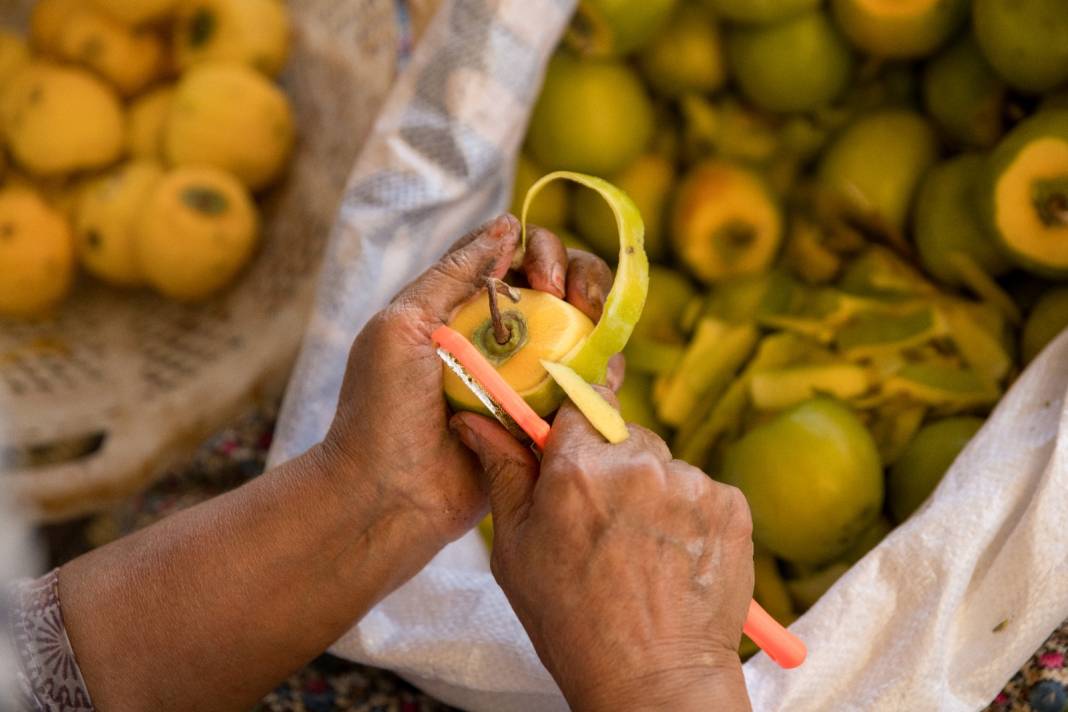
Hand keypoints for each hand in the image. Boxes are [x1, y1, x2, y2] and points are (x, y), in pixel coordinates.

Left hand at [322, 214, 613, 547]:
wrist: (388, 497)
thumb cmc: (382, 410)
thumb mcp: (402, 325)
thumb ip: (453, 274)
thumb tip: (507, 225)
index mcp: (465, 306)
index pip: (520, 255)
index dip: (542, 253)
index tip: (542, 278)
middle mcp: (503, 336)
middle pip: (564, 286)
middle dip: (583, 281)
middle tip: (579, 305)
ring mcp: (528, 378)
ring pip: (584, 331)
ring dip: (598, 323)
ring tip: (592, 341)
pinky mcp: (547, 419)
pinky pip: (589, 386)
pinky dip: (602, 373)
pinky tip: (599, 376)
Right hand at [452, 390, 754, 711]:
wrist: (654, 681)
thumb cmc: (572, 622)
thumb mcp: (515, 548)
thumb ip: (503, 471)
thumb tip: (475, 420)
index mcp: (577, 469)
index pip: (579, 403)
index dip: (575, 428)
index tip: (571, 452)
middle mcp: (639, 464)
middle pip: (624, 435)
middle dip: (613, 465)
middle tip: (603, 521)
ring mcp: (691, 484)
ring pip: (664, 465)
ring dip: (653, 492)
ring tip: (641, 550)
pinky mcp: (731, 506)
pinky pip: (702, 491)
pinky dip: (690, 515)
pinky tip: (673, 557)